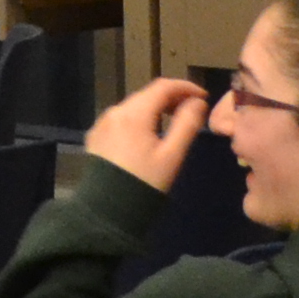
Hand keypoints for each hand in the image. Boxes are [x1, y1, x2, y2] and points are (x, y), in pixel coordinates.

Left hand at [84, 78, 212, 190]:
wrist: (107, 210)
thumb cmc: (145, 183)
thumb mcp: (172, 155)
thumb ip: (187, 124)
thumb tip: (197, 103)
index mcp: (133, 114)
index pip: (162, 87)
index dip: (185, 87)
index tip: (203, 97)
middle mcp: (114, 112)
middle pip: (146, 95)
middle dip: (171, 98)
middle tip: (191, 109)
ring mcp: (101, 124)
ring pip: (133, 106)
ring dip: (154, 108)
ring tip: (173, 120)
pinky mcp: (95, 136)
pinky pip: (121, 119)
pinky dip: (138, 119)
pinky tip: (148, 134)